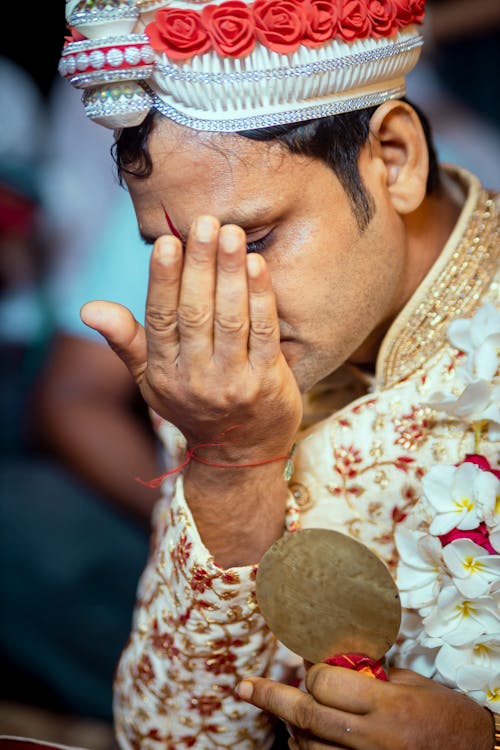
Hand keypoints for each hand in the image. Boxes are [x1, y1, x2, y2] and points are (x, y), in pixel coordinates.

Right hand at [80, 216, 301, 461]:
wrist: (239, 453)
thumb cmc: (193, 405)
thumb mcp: (152, 380)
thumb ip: (125, 340)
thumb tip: (87, 308)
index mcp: (164, 371)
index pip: (160, 319)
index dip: (163, 280)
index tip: (167, 242)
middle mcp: (196, 377)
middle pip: (196, 313)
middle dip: (200, 266)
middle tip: (207, 222)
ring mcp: (234, 381)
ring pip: (231, 319)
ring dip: (231, 274)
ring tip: (232, 234)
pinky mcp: (268, 382)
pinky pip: (265, 333)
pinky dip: (261, 297)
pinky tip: (258, 265)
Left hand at [237, 663, 493, 748]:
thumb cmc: (447, 717)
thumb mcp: (413, 685)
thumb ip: (371, 677)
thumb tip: (328, 664)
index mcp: (388, 705)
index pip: (326, 683)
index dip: (310, 670)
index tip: (305, 661)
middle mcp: (373, 740)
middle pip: (307, 716)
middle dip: (270, 698)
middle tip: (245, 687)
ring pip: (307, 748)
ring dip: (290, 728)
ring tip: (281, 711)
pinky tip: (300, 739)